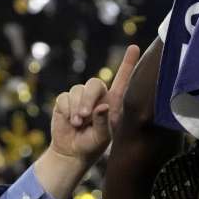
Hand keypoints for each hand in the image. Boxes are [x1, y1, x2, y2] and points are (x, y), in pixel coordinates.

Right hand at [49, 45, 139, 167]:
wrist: (72, 151)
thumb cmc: (93, 144)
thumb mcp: (102, 137)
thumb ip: (103, 122)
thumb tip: (102, 107)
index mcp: (113, 102)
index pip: (122, 80)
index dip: (128, 63)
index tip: (134, 47)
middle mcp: (98, 96)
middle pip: (94, 83)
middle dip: (88, 99)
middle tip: (84, 116)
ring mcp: (81, 97)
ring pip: (78, 90)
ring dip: (76, 108)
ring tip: (77, 124)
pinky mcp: (65, 101)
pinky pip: (64, 98)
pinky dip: (66, 110)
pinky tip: (69, 121)